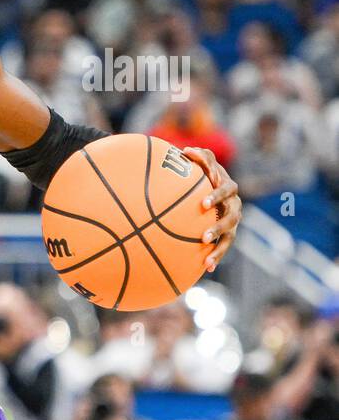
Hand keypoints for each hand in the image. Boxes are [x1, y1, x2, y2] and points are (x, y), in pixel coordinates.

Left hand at [181, 146, 241, 273]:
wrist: (211, 190)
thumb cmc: (203, 174)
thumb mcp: (201, 163)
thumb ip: (198, 156)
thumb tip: (185, 151)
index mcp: (227, 186)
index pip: (224, 189)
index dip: (216, 195)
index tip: (203, 203)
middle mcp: (234, 204)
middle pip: (230, 214)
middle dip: (218, 224)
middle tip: (203, 231)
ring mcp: (233, 220)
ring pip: (230, 234)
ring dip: (219, 244)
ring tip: (205, 253)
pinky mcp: (229, 234)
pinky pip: (224, 246)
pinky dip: (217, 256)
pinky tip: (207, 269)